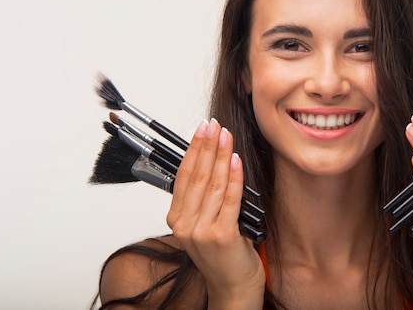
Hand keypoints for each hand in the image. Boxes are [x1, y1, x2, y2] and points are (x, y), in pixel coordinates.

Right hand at [166, 118, 264, 307]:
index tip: (202, 129)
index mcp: (177, 218)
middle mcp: (185, 224)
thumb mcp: (203, 224)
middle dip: (206, 146)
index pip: (184, 176)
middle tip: (213, 124)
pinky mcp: (222, 236)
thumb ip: (201, 199)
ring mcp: (201, 231)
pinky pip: (229, 199)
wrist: (233, 287)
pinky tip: (235, 160)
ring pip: (212, 184)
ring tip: (226, 136)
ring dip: (220, 156)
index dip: (193, 150)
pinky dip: (233, 178)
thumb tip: (209, 161)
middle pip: (196, 176)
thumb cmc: (222, 255)